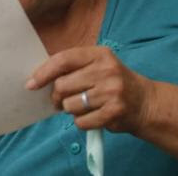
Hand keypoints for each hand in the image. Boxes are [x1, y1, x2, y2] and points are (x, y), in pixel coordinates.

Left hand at [26, 46, 154, 133]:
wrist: (146, 103)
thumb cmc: (113, 83)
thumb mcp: (97, 65)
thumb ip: (72, 67)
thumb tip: (38, 78)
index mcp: (99, 54)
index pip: (63, 60)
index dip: (43, 72)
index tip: (31, 83)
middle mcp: (106, 70)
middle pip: (62, 85)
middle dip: (57, 96)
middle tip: (62, 100)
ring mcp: (112, 91)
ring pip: (70, 105)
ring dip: (71, 110)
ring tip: (83, 107)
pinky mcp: (114, 112)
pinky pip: (81, 121)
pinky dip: (81, 122)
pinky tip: (93, 116)